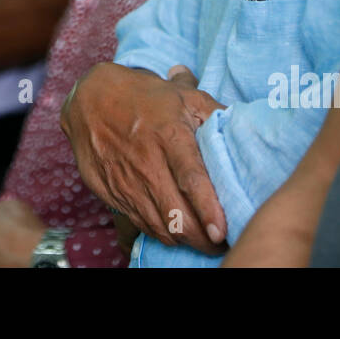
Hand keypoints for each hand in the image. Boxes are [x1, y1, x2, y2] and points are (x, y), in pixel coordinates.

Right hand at [61, 61, 227, 253]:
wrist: (90, 100)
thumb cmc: (145, 97)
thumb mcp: (184, 96)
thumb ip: (217, 112)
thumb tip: (249, 127)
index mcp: (169, 135)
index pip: (190, 178)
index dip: (207, 208)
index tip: (220, 231)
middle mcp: (146, 162)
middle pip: (176, 214)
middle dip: (201, 238)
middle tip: (222, 242)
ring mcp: (126, 181)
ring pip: (159, 226)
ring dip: (183, 239)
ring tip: (203, 240)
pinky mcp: (111, 193)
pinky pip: (141, 223)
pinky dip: (162, 232)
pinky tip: (176, 230)